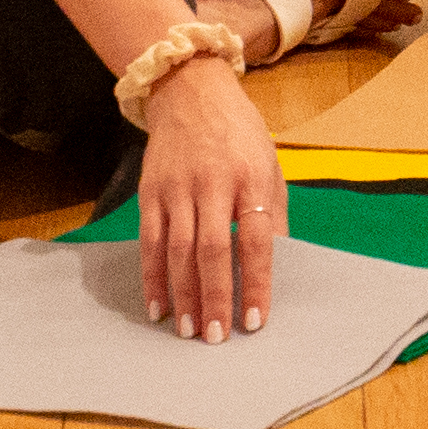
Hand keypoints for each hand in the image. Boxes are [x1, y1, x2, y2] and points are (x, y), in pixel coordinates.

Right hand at [134, 52, 279, 339]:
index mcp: (251, 178)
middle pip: (212, 250)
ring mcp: (177, 187)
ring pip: (178, 250)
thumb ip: (273, 215)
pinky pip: (150, 241)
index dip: (255, 283)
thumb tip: (277, 266)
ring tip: (189, 331)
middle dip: (214, 297)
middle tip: (217, 337)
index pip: (256, 240)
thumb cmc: (239, 135)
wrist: (191, 91)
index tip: (255, 320)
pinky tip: (159, 305)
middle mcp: (212, 183)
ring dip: (183, 295)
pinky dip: (152, 276)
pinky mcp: (150, 191)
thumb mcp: (270, 166)